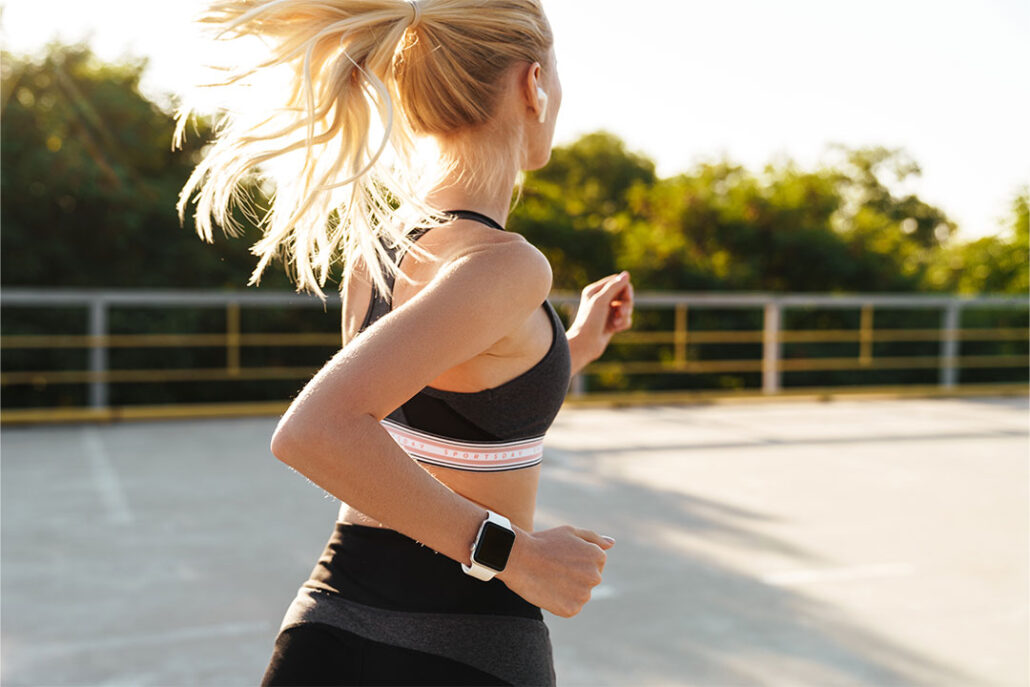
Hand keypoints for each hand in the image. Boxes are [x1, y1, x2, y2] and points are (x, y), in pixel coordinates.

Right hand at [496, 524, 615, 617]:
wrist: (519, 558)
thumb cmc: (544, 542)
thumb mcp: (570, 532)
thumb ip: (594, 538)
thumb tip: (612, 544)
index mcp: (598, 557)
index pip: (594, 563)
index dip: (576, 560)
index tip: (561, 557)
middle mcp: (596, 576)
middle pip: (588, 580)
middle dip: (574, 575)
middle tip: (553, 568)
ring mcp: (584, 595)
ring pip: (579, 594)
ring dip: (568, 590)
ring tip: (549, 578)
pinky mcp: (571, 609)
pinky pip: (570, 607)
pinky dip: (560, 602)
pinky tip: (548, 591)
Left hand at [568, 271, 634, 363]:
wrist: (584, 345)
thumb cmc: (589, 322)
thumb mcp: (601, 301)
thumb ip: (614, 287)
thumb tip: (626, 274)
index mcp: (595, 290)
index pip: (618, 281)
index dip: (625, 289)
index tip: (625, 298)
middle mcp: (601, 299)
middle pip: (625, 293)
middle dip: (627, 304)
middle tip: (622, 312)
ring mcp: (607, 311)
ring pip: (627, 307)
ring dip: (625, 315)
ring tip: (617, 323)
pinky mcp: (612, 323)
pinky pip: (626, 319)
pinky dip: (624, 324)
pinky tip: (615, 329)